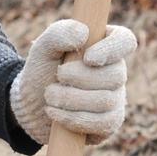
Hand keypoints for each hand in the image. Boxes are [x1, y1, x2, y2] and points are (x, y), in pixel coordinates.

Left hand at [9, 19, 136, 145]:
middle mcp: (116, 71)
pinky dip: (74, 118)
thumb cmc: (42, 71)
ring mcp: (116, 98)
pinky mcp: (110, 122)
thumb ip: (59, 34)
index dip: (111, 50)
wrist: (31, 106)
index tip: (88, 58)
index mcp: (104, 45)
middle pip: (115, 75)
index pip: (125, 41)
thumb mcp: (42, 48)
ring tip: (50, 96)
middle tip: (56, 76)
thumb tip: (83, 33)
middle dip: (79, 78)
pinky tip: (55, 113)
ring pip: (106, 100)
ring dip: (70, 99)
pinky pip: (103, 123)